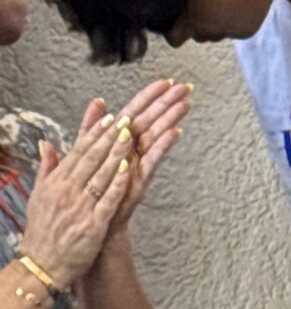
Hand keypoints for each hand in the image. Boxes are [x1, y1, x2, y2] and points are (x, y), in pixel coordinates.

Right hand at [19, 107, 138, 289]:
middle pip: (91, 159)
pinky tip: (129, 168)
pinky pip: (107, 200)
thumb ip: (47, 168)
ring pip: (101, 175)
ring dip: (116, 154)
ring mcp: (79, 208)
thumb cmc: (43, 230)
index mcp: (55, 183)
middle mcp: (66, 192)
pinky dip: (117, 183)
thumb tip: (46, 143)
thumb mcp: (39, 196)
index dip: (95, 133)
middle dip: (109, 137)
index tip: (109, 116)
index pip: (78, 152)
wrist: (43, 265)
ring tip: (130, 135)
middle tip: (126, 119)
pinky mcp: (92, 225)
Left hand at [104, 79, 192, 227]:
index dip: (150, 95)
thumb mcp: (84, 153)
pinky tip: (175, 133)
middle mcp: (132, 152)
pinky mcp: (138, 181)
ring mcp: (137, 166)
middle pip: (152, 120)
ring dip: (171, 118)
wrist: (93, 227)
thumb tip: (98, 102)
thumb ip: (90, 128)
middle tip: (187, 87)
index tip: (166, 80)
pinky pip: (151, 161)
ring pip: (156, 137)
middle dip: (168, 102)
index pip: (136, 112)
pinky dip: (162, 147)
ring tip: (186, 103)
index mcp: (119, 142)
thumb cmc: (91, 194)